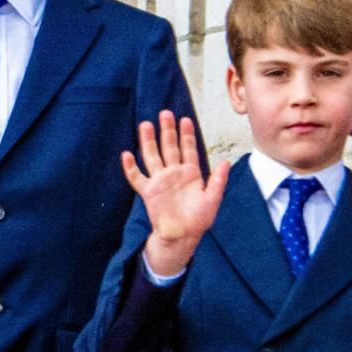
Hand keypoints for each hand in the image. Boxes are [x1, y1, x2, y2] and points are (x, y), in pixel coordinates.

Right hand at [121, 110, 228, 278]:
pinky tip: (126, 155)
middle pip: (169, 147)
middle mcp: (174, 173)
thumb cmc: (199, 220)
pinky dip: (131, 167)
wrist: (182, 237)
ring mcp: (160, 181)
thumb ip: (218, 180)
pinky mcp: (149, 192)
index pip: (188, 149)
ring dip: (149, 141)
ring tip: (145, 125)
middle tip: (165, 113)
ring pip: (152, 156)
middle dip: (167, 130)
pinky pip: (137, 178)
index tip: (185, 120)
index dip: (187, 135)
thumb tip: (225, 162)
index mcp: (190, 173)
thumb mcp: (213, 199)